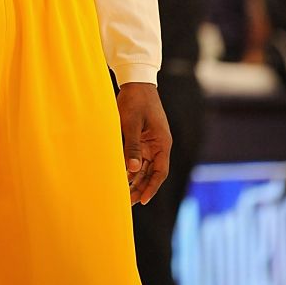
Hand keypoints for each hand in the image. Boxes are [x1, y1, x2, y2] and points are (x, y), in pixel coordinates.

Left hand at [116, 82, 171, 205]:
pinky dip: (132, 168)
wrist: (136, 82)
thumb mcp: (132, 123)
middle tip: (128, 202)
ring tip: (125, 195)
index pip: (160, 171)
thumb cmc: (135, 101)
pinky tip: (123, 178)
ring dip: (136, 180)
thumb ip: (132, 146)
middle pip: (153, 173)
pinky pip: (139, 158)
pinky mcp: (142, 139)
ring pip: (145, 168)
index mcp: (162, 142)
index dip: (152, 187)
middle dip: (141, 188)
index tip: (143, 200)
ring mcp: (151, 142)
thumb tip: (133, 169)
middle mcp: (159, 145)